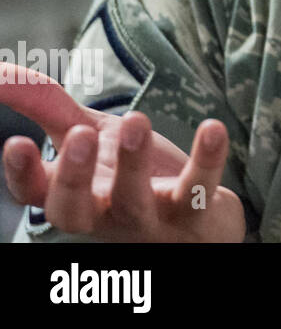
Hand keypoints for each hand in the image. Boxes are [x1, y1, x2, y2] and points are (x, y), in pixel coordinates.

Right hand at [1, 63, 244, 241]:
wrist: (198, 223)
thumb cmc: (130, 178)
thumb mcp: (89, 136)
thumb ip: (46, 105)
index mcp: (74, 196)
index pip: (36, 195)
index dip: (22, 174)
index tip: (15, 142)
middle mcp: (104, 215)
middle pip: (74, 211)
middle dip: (73, 176)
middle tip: (79, 134)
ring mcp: (149, 220)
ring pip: (134, 201)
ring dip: (133, 162)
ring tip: (137, 118)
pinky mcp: (193, 216)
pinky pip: (198, 191)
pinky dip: (208, 160)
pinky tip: (213, 128)